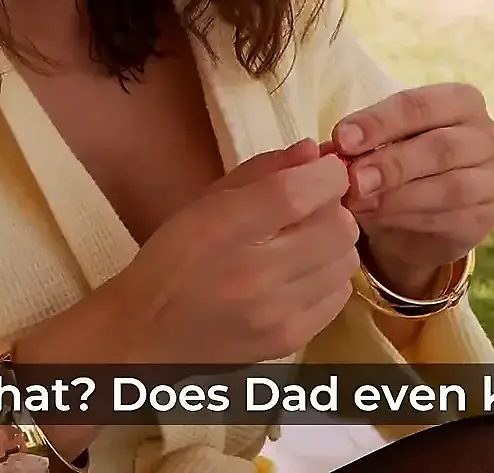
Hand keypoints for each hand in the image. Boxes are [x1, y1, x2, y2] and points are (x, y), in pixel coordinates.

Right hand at [91, 139, 358, 364]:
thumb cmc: (171, 259)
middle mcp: (256, 274)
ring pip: (346, 261)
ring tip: (305, 242)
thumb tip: (315, 151)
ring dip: (334, 243)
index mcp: (225, 229)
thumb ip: (262, 171)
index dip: (327, 173)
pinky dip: (330, 277)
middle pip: (337, 226)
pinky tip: (304, 273)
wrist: (147, 335)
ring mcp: (277, 313)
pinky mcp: (290, 340)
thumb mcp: (204, 202)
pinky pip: (340, 295)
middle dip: (333, 207)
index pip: (300, 192)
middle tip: (311, 209)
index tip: (325, 169)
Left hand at [329, 83, 493, 293]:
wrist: (418, 219)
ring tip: (359, 203)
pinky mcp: (486, 219)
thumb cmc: (398, 164)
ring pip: (450, 187)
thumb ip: (357, 144)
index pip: (420, 104)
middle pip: (441, 146)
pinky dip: (409, 219)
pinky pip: (451, 219)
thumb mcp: (376, 146)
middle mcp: (490, 136)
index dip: (379, 121)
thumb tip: (328, 152)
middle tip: (353, 179)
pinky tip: (378, 220)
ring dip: (399, 196)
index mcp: (462, 101)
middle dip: (392, 163)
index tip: (342, 139)